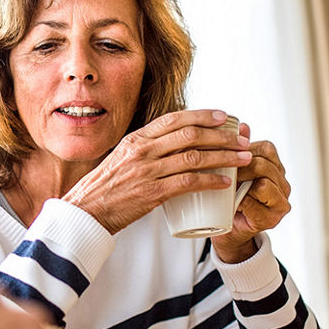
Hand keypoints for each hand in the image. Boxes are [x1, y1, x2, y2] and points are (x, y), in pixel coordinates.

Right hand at [63, 109, 251, 233]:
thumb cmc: (104, 189)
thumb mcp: (121, 160)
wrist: (85, 212)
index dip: (201, 115)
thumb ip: (144, 152)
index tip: (222, 116)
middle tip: (242, 139)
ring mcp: (147, 171)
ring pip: (194, 157)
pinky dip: (210, 181)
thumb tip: (171, 148)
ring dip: (224, 157)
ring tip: (243, 159)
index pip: (174, 119)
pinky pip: (188, 183)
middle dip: (221, 136)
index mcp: (136, 140)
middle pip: (190, 135)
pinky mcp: (152, 193)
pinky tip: (224, 183)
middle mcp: (142, 151)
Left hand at [211, 124, 291, 261]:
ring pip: (264, 182)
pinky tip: (232, 202)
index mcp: (275, 166)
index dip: (243, 149)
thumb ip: (235, 148)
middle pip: (264, 164)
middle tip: (218, 170)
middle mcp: (283, 182)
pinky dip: (244, 201)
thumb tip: (241, 124)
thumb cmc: (227, 196)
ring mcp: (281, 201)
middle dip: (240, 166)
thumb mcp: (229, 169)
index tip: (221, 154)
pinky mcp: (273, 219)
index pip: (265, 148)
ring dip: (242, 183)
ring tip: (225, 185)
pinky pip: (258, 204)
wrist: (226, 231)